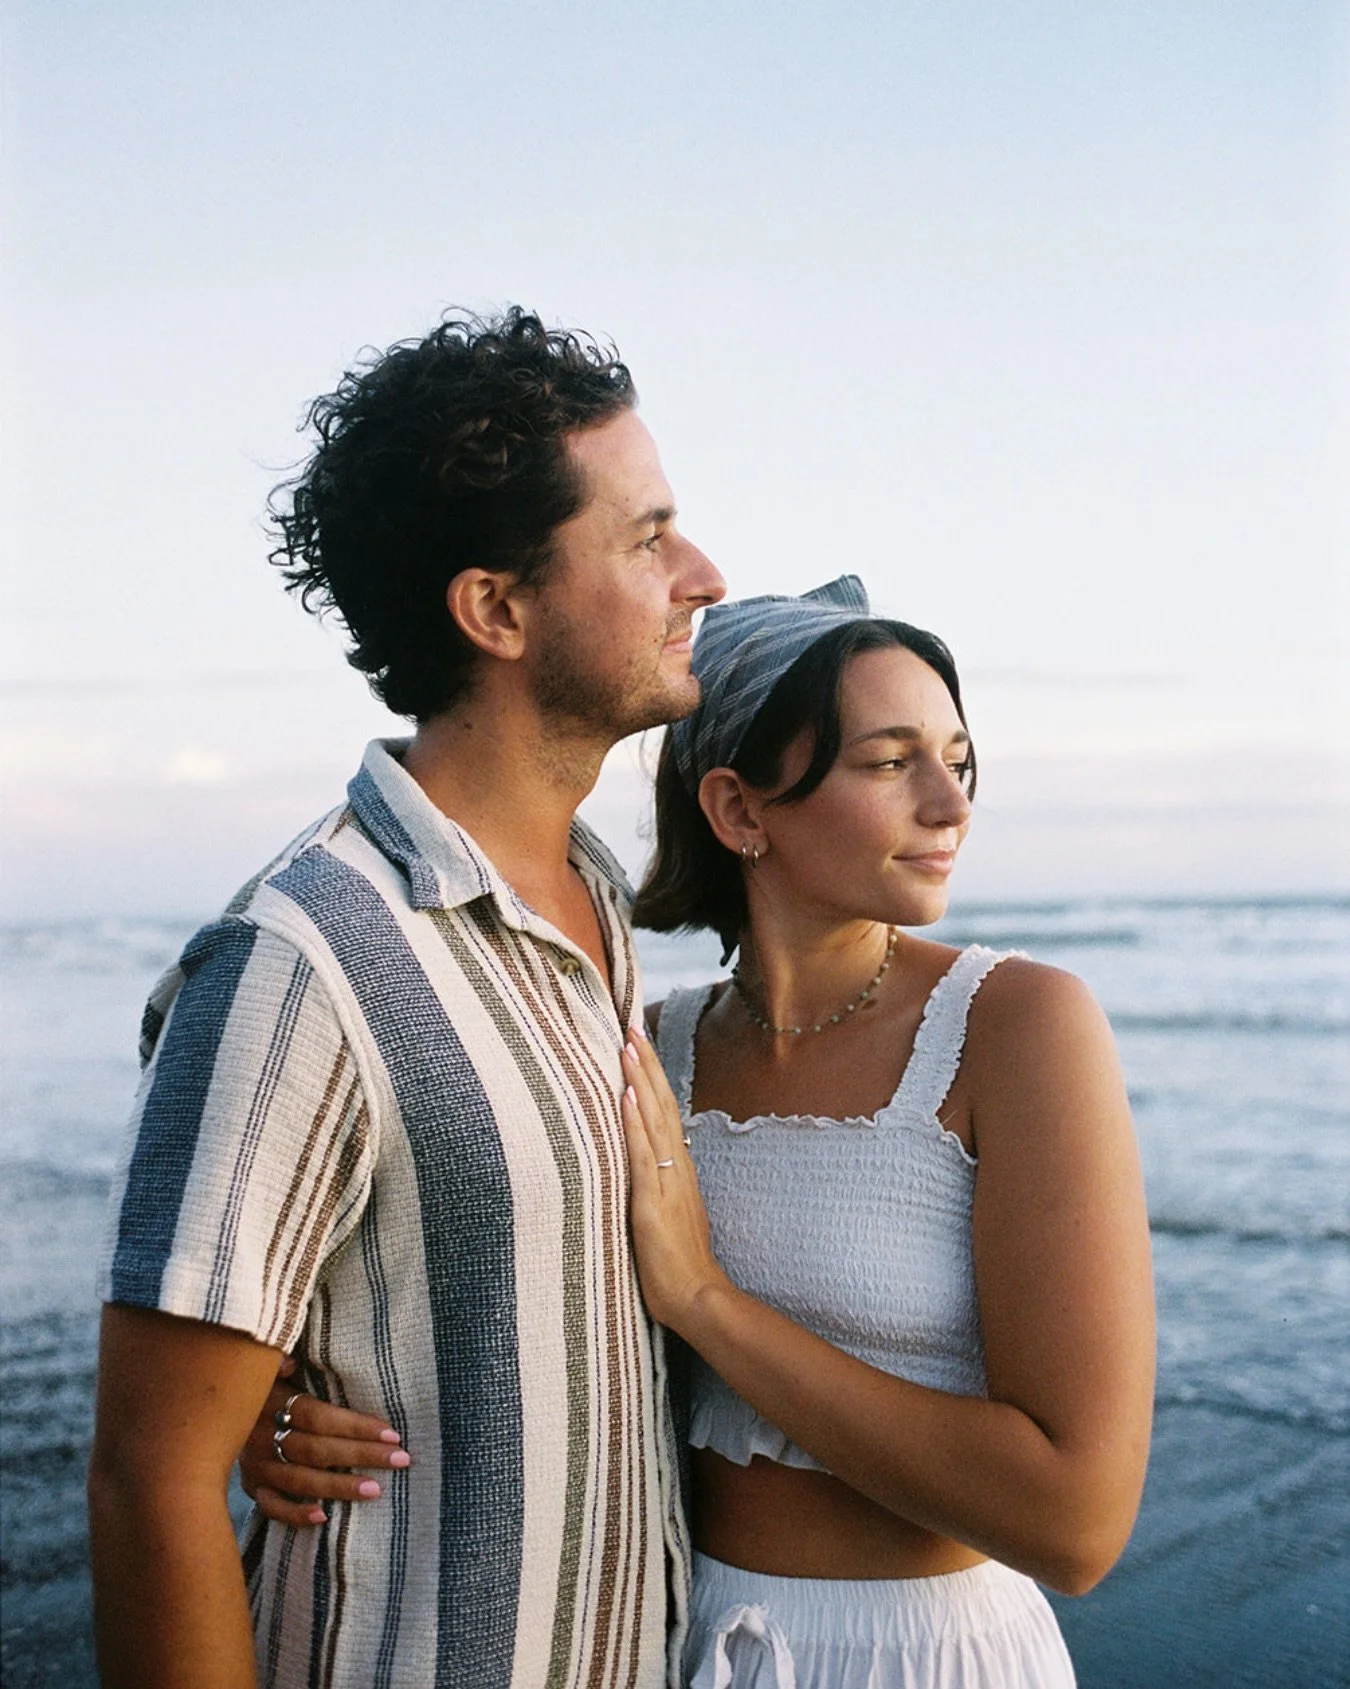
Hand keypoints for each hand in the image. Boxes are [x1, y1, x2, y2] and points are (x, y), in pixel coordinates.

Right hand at [238, 1355, 411, 1528]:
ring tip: (376, 1489)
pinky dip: (294, 1514)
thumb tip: (288, 1362)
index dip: (354, 1425)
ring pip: (299, 1480)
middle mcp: (260, 1435)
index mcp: (269, 1401)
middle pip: (316, 1450)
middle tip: (400, 1459)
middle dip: (361, 1455)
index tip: (391, 1432)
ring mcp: (253, 1465)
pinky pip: (271, 1505)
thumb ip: (278, 1361)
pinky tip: (323, 1517)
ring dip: (339, 1486)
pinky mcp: (249, 1486)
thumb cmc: (254, 1380)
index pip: (317, 1417)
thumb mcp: (263, 1363)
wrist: (203, 1412)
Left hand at [620, 1028, 726, 1332]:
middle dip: (645, 1064)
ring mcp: (666, 1183)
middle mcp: (675, 1168)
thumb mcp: (669, 1216)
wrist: (699, 1298)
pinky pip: (643, 1156)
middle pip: (661, 1105)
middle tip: (630, 1026)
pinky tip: (627, 1097)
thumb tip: (646, 1169)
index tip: (638, 1044)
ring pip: (652, 1120)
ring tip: (627, 1045)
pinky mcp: (652, 1203)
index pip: (663, 1113)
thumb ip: (659, 1189)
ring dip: (639, 1080)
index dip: (651, 1078)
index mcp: (678, 1170)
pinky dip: (635, 1124)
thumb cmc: (679, 1265)